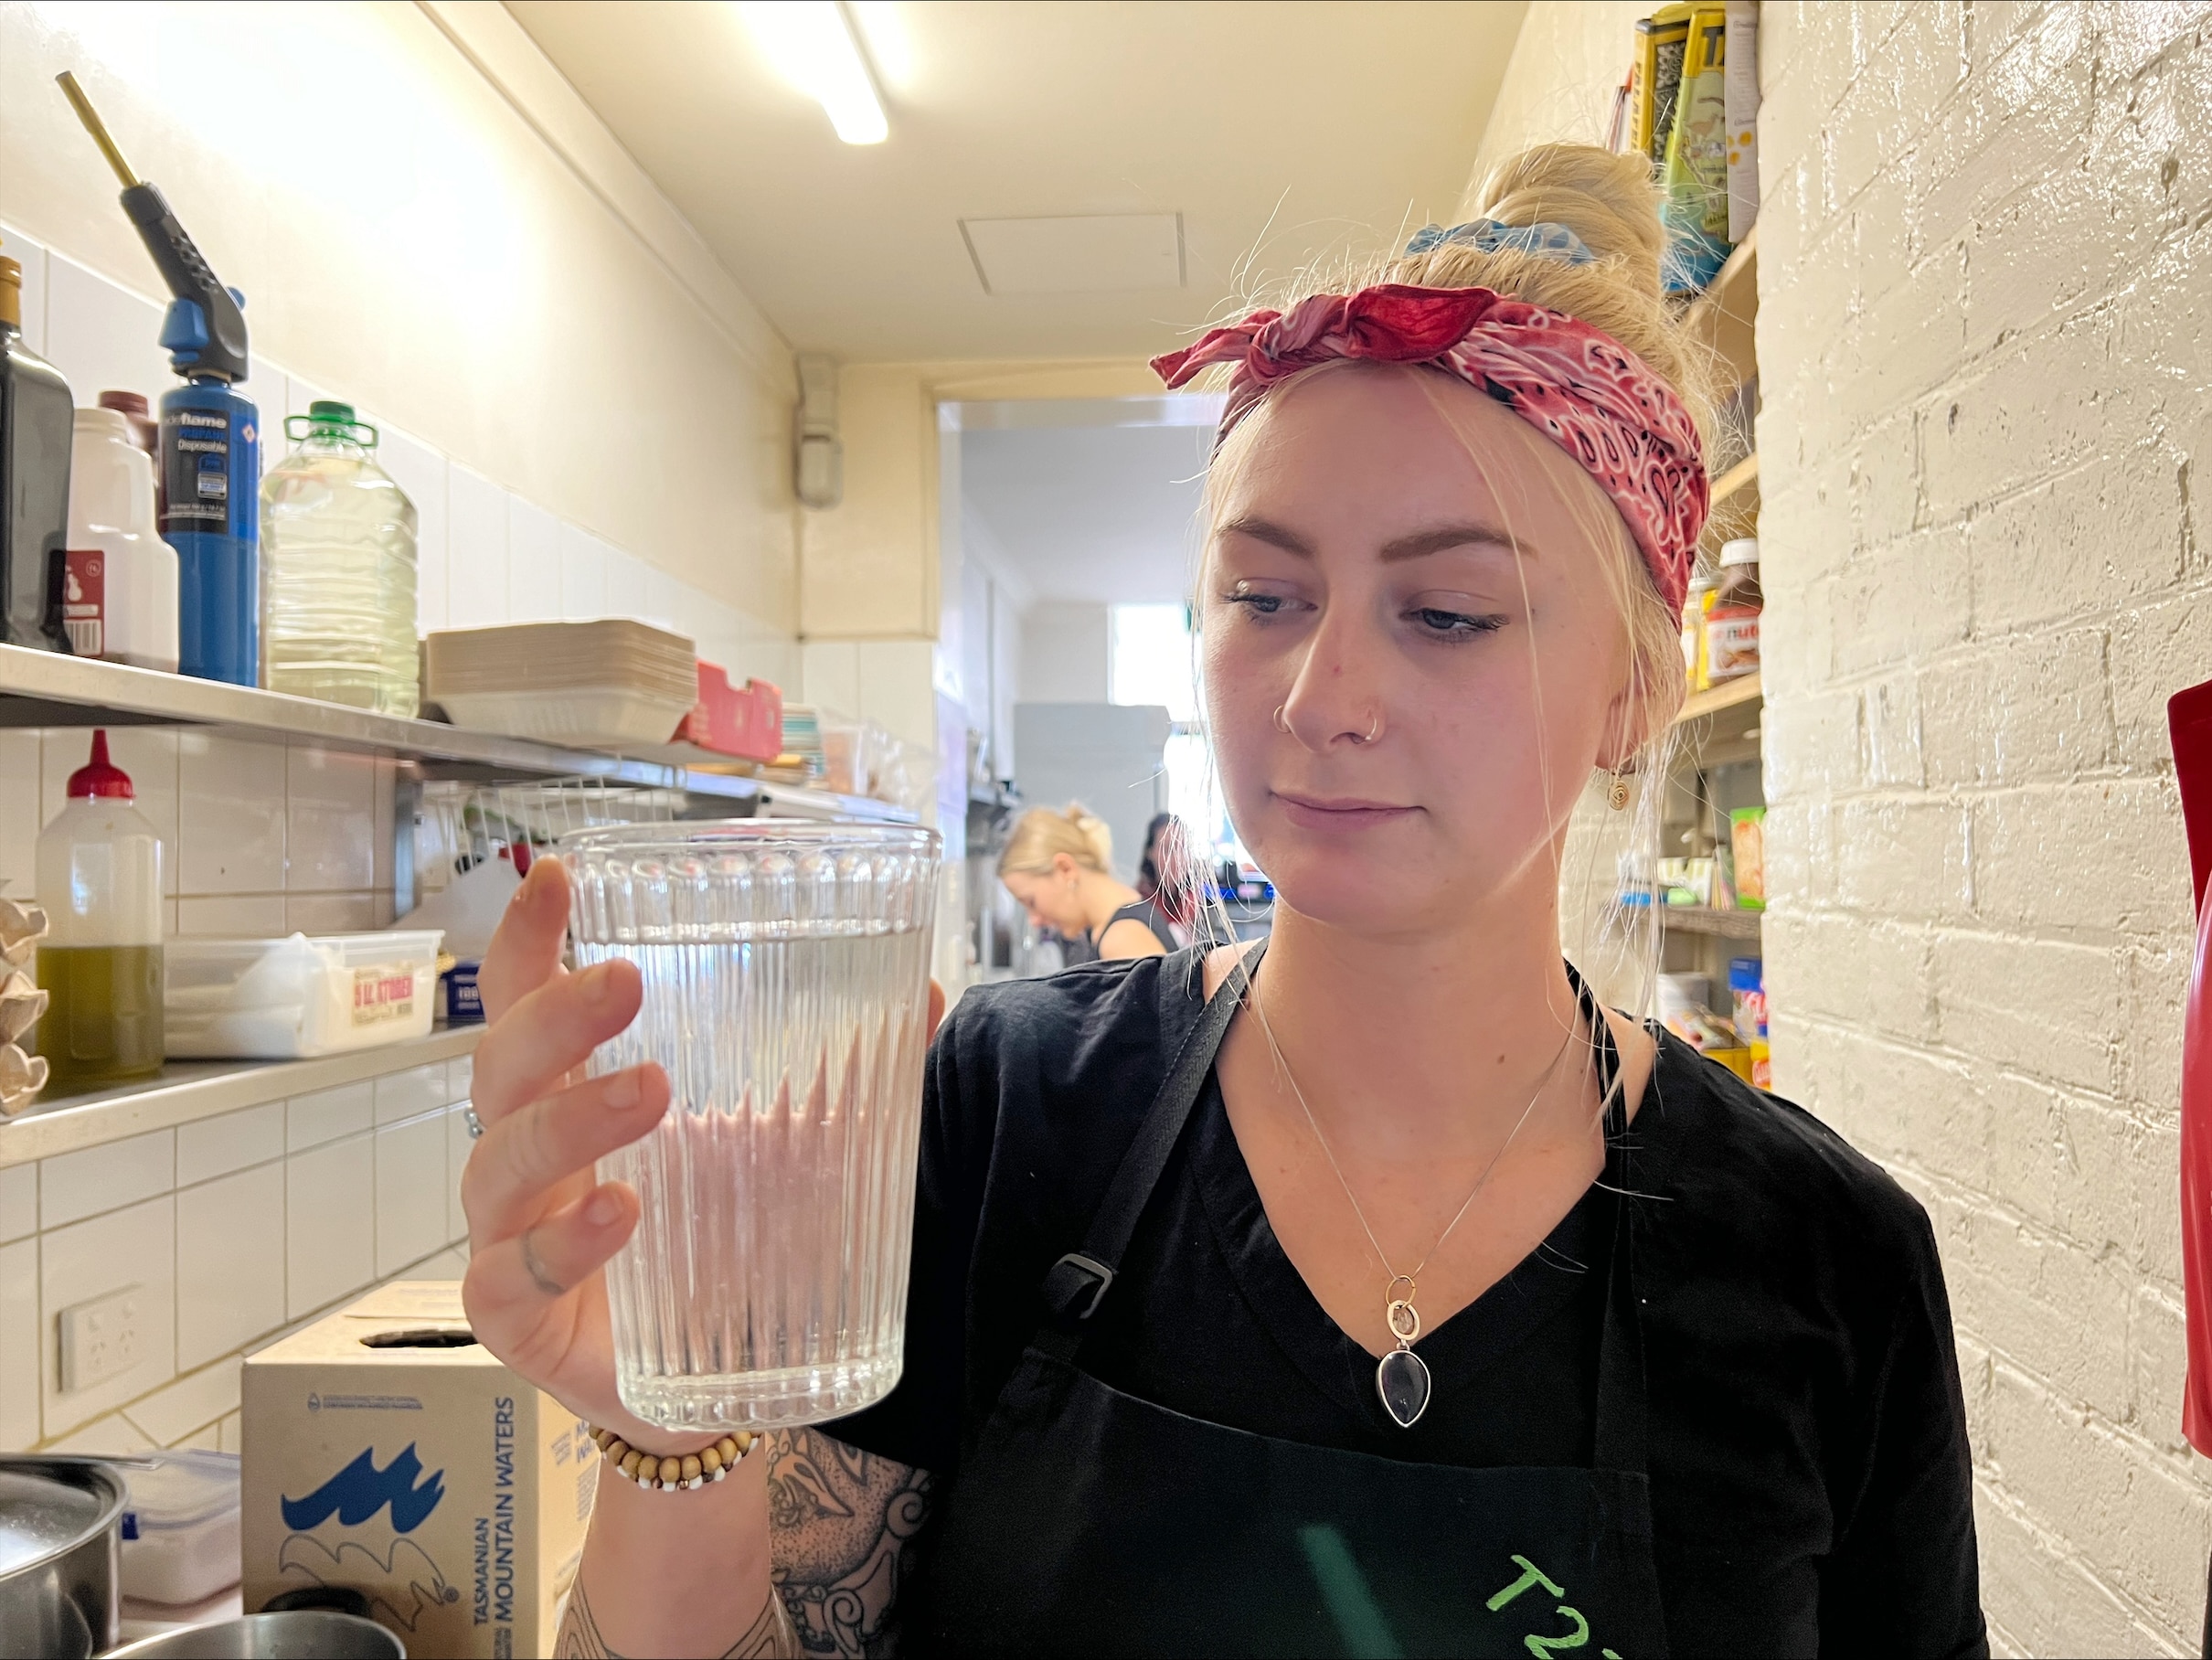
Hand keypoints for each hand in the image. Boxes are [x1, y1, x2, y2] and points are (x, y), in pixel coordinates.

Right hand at [459, 853, 948, 1451]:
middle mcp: (525, 1154)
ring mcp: (510, 1237)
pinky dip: (564, 1244)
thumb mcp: (786, 1153)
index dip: (528, 936)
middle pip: (501, 1068)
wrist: (716, 1394)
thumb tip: (923, 993)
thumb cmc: (727, 1248)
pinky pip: (511, 1277)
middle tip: (628, 983)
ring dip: (570, 1119)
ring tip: (650, 1092)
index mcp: (573, 1093)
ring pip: (498, 1162)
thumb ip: (840, 1077)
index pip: (527, 1000)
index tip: (558, 877)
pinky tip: (622, 1214)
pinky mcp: (514, 1321)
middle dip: (554, 1016)